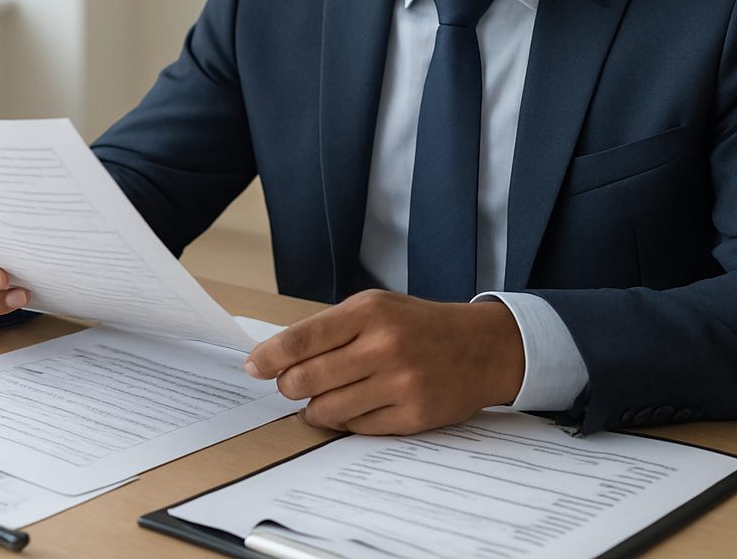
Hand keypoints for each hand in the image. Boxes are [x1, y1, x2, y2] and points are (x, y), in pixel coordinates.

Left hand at [243, 290, 524, 434]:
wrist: (481, 348)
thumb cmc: (417, 326)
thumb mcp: (375, 308)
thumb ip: (329, 329)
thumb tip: (276, 358)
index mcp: (370, 312)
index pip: (302, 339)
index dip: (270, 357)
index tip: (255, 366)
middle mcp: (384, 347)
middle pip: (307, 379)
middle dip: (288, 387)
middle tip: (290, 386)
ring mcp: (400, 384)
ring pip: (328, 409)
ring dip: (313, 409)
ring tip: (318, 400)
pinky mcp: (413, 416)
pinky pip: (356, 427)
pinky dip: (344, 421)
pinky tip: (350, 408)